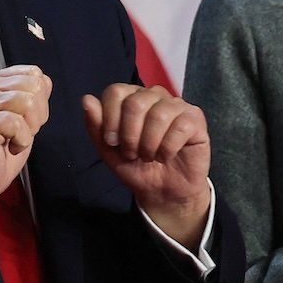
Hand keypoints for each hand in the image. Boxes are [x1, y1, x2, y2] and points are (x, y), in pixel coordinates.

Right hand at [0, 65, 51, 237]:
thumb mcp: (22, 116)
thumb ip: (32, 95)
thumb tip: (44, 82)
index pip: (34, 73)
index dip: (41, 100)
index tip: (25, 120)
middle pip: (35, 86)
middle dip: (38, 114)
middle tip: (21, 132)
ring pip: (28, 102)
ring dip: (29, 128)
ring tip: (15, 139)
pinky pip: (17, 123)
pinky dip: (22, 140)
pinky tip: (10, 147)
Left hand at [82, 85, 211, 250]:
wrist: (162, 191)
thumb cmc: (136, 166)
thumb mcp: (108, 151)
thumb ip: (96, 126)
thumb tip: (86, 99)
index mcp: (131, 97)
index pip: (115, 91)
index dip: (110, 119)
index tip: (112, 142)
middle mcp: (154, 95)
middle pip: (135, 103)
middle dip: (129, 136)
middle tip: (132, 153)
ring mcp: (176, 105)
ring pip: (158, 115)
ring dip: (149, 145)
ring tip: (149, 157)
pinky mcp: (195, 119)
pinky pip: (180, 127)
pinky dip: (168, 149)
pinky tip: (167, 156)